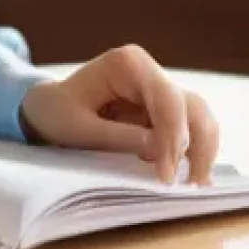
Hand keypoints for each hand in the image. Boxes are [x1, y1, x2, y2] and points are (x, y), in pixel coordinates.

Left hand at [18, 44, 219, 184]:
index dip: (173, 136)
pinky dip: (193, 151)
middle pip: (190, 106)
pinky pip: (189, 128)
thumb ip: (120, 137)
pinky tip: (187, 175)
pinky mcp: (161, 109)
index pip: (166, 98)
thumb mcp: (81, 129)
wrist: (47, 109)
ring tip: (193, 184)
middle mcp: (148, 71)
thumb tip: (160, 149)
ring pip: (197, 117)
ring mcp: (157, 89)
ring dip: (201, 150)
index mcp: (127, 64)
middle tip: (189, 184)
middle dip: (195, 146)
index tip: (166, 173)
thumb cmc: (58, 113)